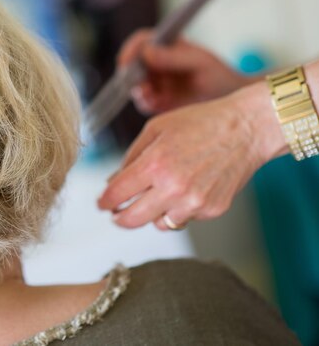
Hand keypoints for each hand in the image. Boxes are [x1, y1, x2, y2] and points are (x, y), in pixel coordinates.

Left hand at [97, 82, 287, 229]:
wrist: (247, 128)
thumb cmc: (200, 123)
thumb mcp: (156, 129)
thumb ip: (131, 158)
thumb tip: (112, 183)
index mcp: (155, 163)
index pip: (117, 193)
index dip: (104, 202)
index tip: (101, 204)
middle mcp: (173, 187)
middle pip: (132, 219)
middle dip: (119, 218)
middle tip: (115, 215)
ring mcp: (194, 202)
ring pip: (158, 225)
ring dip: (151, 215)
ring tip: (156, 197)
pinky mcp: (212, 210)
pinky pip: (183, 219)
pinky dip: (178, 210)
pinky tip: (185, 190)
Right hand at [118, 29, 256, 113]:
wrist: (230, 101)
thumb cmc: (220, 75)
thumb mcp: (199, 62)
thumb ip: (173, 57)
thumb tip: (146, 51)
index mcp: (167, 45)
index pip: (141, 41)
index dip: (130, 49)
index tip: (126, 61)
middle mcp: (157, 62)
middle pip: (132, 64)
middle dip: (131, 75)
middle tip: (140, 84)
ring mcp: (156, 82)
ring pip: (134, 85)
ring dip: (139, 91)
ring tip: (151, 96)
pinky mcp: (157, 101)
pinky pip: (143, 102)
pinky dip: (146, 103)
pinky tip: (157, 103)